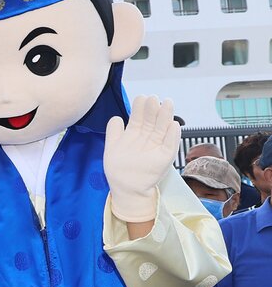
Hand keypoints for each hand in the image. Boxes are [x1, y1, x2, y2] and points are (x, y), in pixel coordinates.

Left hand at [104, 95, 179, 223]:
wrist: (127, 189)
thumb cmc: (119, 169)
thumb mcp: (112, 148)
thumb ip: (113, 132)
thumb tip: (117, 117)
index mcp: (135, 135)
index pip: (138, 118)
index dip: (140, 108)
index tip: (142, 97)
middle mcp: (147, 139)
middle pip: (151, 121)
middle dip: (152, 109)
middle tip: (154, 97)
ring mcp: (157, 148)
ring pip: (162, 129)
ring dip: (165, 116)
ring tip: (167, 103)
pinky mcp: (164, 158)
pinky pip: (170, 146)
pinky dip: (172, 136)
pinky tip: (174, 125)